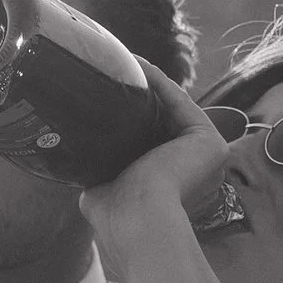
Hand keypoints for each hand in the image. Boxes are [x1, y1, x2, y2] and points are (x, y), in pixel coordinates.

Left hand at [74, 55, 235, 282]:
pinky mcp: (209, 141)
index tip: (108, 95)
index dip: (131, 117)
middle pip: (163, 122)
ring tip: (123, 60)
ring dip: (150, 82)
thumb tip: (73, 161)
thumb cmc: (117, 218)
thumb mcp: (102, 190)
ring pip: (173, 109)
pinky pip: (180, 103)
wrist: (137, 221)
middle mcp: (194, 168)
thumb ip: (96, 173)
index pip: (151, 142)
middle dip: (141, 96)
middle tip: (114, 72)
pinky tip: (139, 64)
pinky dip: (160, 82)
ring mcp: (205, 154)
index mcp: (173, 182)